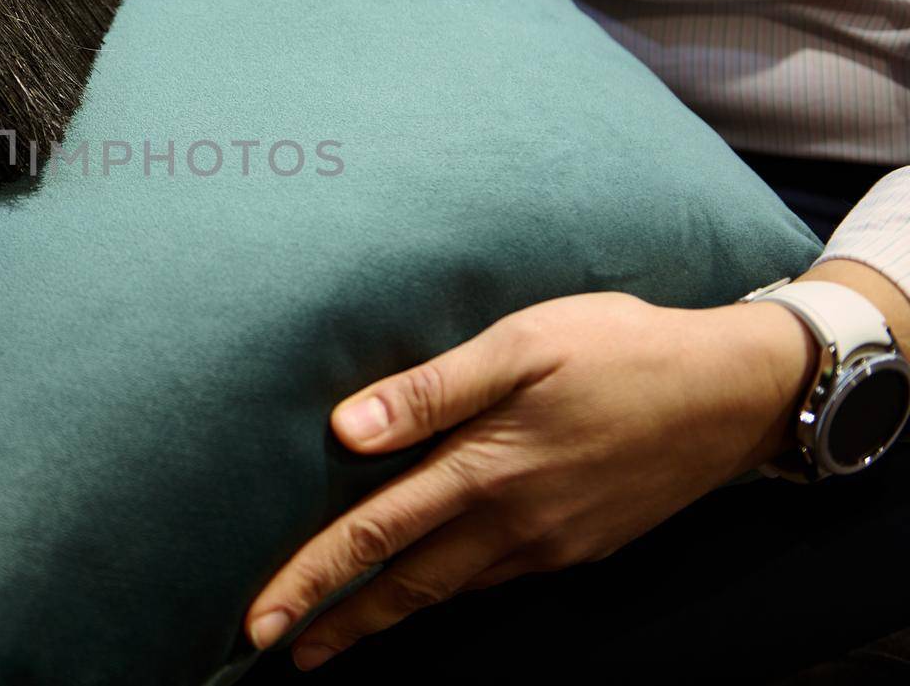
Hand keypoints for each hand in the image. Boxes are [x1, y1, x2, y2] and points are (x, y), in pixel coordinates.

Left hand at [245, 290, 818, 671]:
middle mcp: (512, 522)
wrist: (735, 392)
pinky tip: (429, 589)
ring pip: (449, 590)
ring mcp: (549, 544)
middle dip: (337, 620)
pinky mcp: (579, 546)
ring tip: (338, 635)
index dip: (313, 577)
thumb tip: (344, 430)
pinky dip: (447, 594)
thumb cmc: (619, 348)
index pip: (374, 534)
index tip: (259, 619)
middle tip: (278, 649)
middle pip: (405, 584)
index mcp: (486, 470)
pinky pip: (496, 581)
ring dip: (388, 616)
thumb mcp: (521, 344)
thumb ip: (431, 390)